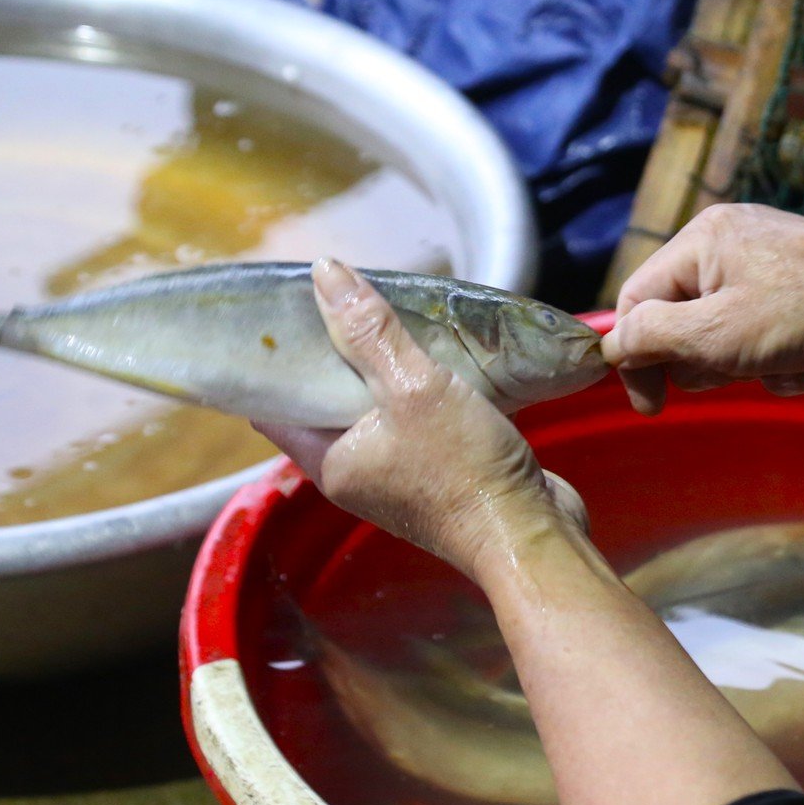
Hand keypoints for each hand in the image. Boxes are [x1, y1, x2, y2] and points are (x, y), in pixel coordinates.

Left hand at [254, 259, 587, 577]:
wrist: (531, 534)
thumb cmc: (464, 468)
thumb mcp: (413, 387)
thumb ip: (369, 331)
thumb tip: (324, 270)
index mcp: (330, 461)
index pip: (275, 406)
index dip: (272, 361)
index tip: (280, 316)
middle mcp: (357, 474)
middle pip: (328, 403)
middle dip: (335, 356)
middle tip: (344, 303)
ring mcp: (400, 479)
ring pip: (377, 412)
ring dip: (384, 372)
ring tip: (392, 319)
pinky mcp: (441, 476)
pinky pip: (418, 423)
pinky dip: (421, 392)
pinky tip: (439, 359)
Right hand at [601, 203, 803, 414]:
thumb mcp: (714, 333)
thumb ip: (653, 337)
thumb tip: (614, 346)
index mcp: (701, 239)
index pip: (637, 301)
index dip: (637, 358)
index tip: (652, 406)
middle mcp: (730, 240)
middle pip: (680, 317)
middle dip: (705, 359)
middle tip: (735, 371)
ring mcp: (768, 260)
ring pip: (724, 331)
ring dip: (745, 365)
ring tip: (780, 368)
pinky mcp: (799, 284)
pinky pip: (763, 330)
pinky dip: (777, 357)